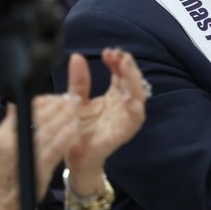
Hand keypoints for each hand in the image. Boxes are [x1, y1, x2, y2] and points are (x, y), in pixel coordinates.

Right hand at [0, 97, 79, 209]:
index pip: (25, 110)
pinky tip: (75, 128)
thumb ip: (8, 126)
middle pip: (39, 116)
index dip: (44, 101)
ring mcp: (25, 154)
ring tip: (77, 108)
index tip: (57, 98)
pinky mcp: (38, 167)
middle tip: (72, 98)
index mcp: (1, 136)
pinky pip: (54, 148)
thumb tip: (15, 105)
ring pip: (48, 129)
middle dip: (58, 105)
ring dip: (65, 116)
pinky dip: (65, 136)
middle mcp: (11, 142)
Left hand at [64, 48, 147, 194]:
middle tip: (119, 55)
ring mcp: (125, 118)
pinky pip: (134, 119)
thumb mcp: (76, 100)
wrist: (73, 157)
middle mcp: (123, 105)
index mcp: (115, 96)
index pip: (122, 73)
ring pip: (138, 97)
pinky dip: (135, 108)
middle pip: (133, 81)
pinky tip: (131, 98)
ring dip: (134, 81)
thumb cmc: (77, 130)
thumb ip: (79, 81)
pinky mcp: (124, 133)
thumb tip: (77, 56)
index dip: (118, 61)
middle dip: (128, 67)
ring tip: (126, 67)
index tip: (108, 52)